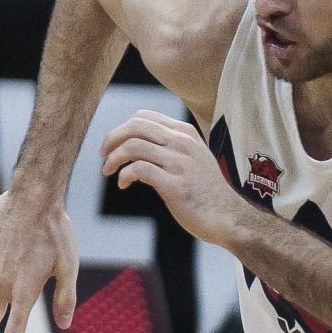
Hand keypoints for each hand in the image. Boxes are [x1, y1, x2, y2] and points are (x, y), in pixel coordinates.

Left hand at [102, 109, 244, 248]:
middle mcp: (182, 143)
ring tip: (109, 172)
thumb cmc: (205, 191)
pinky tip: (124, 184)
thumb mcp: (192, 157)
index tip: (112, 145)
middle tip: (104, 156)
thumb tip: (135, 144)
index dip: (121, 129)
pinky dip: (124, 176)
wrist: (228, 216)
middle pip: (134, 126)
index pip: (143, 117)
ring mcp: (179, 162)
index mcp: (185, 133)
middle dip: (111, 139)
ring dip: (113, 159)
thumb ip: (170, 146)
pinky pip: (138, 169)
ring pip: (132, 146)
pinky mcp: (175, 184)